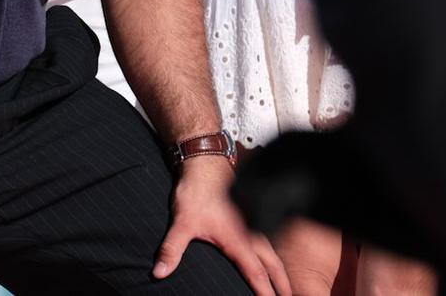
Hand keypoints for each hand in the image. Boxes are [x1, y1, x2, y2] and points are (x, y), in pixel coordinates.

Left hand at [157, 155, 290, 294]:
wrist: (204, 163)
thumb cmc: (197, 191)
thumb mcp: (182, 223)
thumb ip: (171, 250)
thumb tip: (159, 271)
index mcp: (239, 241)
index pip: (257, 274)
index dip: (266, 292)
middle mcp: (251, 234)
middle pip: (274, 267)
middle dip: (283, 286)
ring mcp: (253, 225)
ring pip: (275, 254)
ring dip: (282, 272)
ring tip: (286, 287)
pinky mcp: (251, 217)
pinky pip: (270, 243)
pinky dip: (275, 257)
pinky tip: (272, 262)